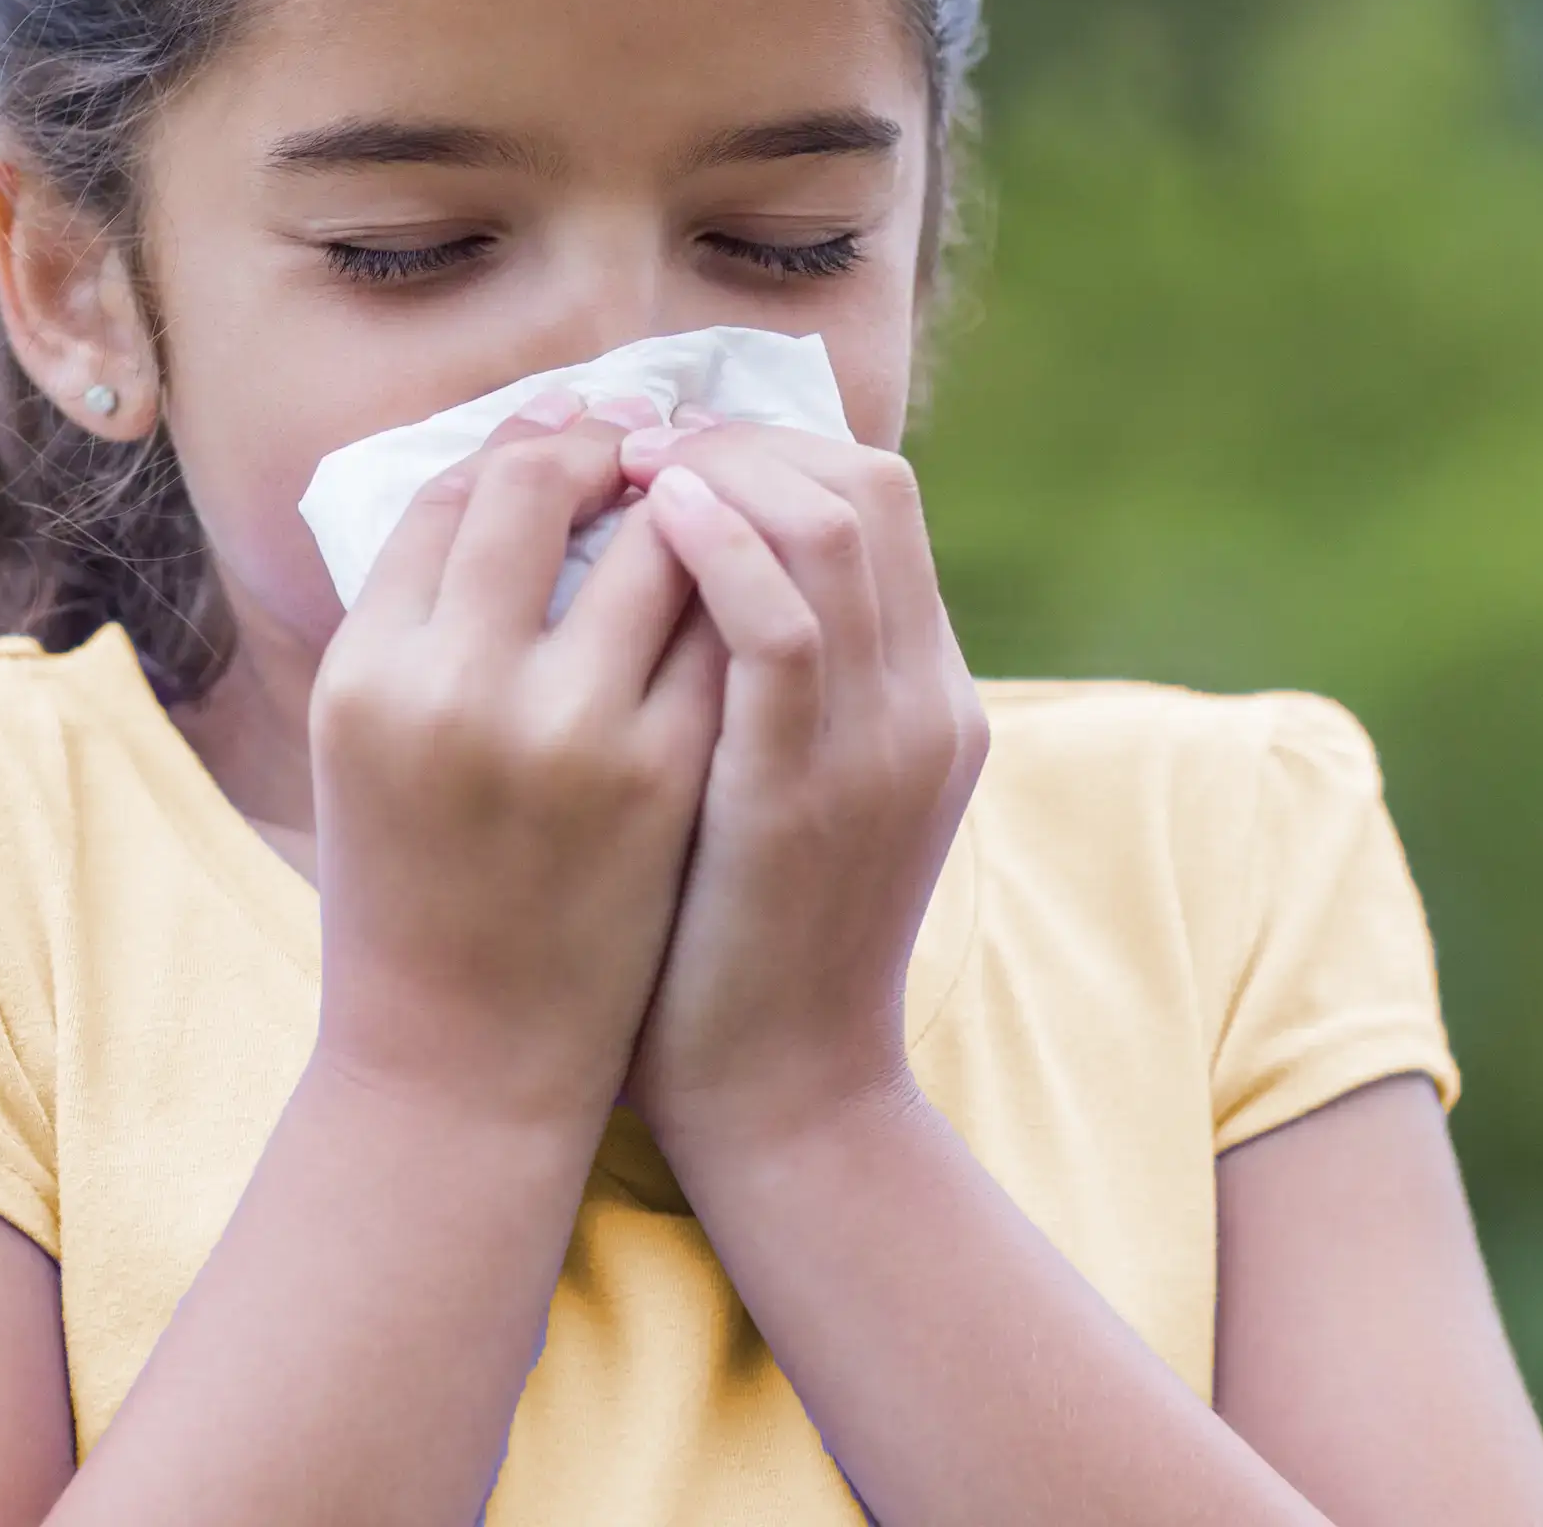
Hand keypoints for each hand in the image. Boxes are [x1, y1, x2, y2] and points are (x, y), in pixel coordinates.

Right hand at [305, 393, 723, 1132]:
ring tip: (699, 501)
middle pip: (534, 486)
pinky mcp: (661, 778)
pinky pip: (723, 631)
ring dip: (683, 502)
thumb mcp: (372, 750)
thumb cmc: (413, 898)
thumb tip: (509, 486)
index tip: (561, 429)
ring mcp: (563, 730)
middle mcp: (451, 687)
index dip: (512, 445)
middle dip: (596, 443)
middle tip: (640, 435)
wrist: (463, 1068)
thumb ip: (420, 627)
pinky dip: (736, 593)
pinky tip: (742, 593)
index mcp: (365, 672)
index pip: (443, 495)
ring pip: (652, 538)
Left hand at [610, 420, 987, 1156]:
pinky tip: (646, 518)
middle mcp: (921, 701)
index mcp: (921, 692)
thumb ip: (753, 681)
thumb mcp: (772, 785)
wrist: (780, 1106)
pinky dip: (719, 548)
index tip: (655, 442)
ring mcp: (878, 743)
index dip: (763, 442)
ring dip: (717, 468)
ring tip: (621, 467)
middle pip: (864, 484)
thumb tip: (654, 565)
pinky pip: (785, 626)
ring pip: (833, 525)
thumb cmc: (736, 944)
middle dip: (736, 436)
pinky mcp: (809, 792)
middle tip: (627, 440)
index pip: (873, 496)